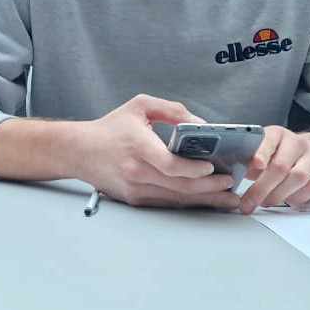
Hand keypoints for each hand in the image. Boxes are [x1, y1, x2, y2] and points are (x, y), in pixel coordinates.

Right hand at [78, 95, 242, 210]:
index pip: (169, 165)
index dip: (193, 170)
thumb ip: (171, 110)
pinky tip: (204, 201)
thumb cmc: (109, 128)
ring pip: (175, 199)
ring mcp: (134, 189)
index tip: (212, 168)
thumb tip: (199, 123)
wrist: (78, 151)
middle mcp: (136, 171)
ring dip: (204, 201)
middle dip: (210, 189)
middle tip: (230, 186)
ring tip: (226, 199)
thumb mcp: (139, 106)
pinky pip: (165, 204)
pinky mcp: (133, 199)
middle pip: (179, 186)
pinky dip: (186, 203)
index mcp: (138, 146)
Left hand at [237, 126, 309, 212]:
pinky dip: (296, 197)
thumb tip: (232, 174)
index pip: (269, 140)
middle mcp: (297, 144)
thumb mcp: (262, 150)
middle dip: (261, 188)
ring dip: (277, 195)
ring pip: (297, 178)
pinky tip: (285, 200)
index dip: (261, 153)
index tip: (255, 165)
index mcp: (278, 134)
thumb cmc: (279, 154)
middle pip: (281, 166)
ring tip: (263, 203)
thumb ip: (248, 159)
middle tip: (248, 202)